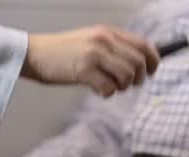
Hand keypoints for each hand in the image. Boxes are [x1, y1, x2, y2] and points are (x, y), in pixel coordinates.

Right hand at [23, 25, 159, 96]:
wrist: (34, 53)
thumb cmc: (63, 51)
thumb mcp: (91, 41)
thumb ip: (113, 47)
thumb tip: (139, 63)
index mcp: (108, 32)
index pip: (143, 44)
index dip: (153, 60)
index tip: (152, 71)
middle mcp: (103, 40)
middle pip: (138, 62)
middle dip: (138, 78)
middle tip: (127, 85)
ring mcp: (93, 54)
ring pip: (126, 75)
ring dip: (122, 87)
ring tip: (110, 87)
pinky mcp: (83, 70)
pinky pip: (109, 87)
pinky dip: (107, 93)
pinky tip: (98, 90)